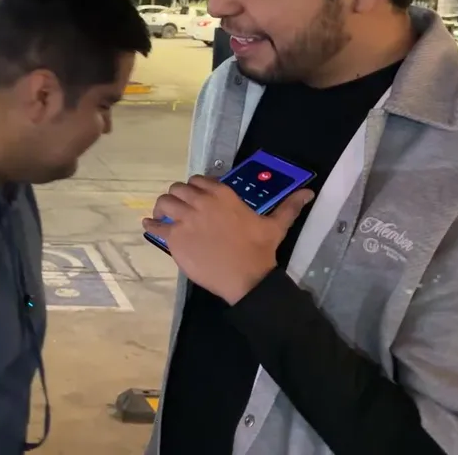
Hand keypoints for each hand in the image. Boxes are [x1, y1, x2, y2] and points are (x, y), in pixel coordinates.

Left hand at [143, 176, 313, 304]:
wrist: (246, 277)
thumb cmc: (259, 250)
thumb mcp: (275, 225)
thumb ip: (289, 206)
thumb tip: (308, 193)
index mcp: (222, 194)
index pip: (198, 181)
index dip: (194, 189)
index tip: (195, 198)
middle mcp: (200, 201)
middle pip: (178, 189)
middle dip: (177, 196)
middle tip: (178, 208)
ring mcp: (185, 219)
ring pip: (164, 202)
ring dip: (162, 207)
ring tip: (163, 216)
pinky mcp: (174, 238)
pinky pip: (156, 226)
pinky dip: (151, 224)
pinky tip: (149, 226)